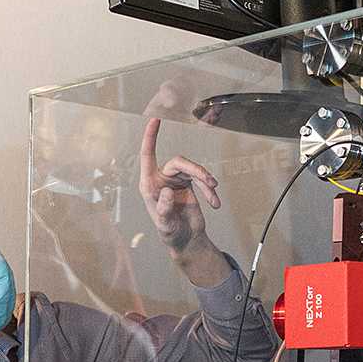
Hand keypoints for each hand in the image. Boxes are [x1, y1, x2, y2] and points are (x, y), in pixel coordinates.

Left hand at [138, 118, 220, 255]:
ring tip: (214, 194)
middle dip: (196, 171)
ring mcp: (175, 181)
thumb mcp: (165, 225)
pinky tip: (214, 203)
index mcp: (149, 185)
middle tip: (209, 182)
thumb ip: (163, 209)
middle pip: (179, 162)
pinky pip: (201, 180)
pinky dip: (209, 191)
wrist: (186, 240)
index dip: (150, 137)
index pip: (147, 156)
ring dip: (205, 180)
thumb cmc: (170, 233)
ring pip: (193, 169)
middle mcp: (161, 179)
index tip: (154, 120)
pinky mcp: (189, 184)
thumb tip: (166, 191)